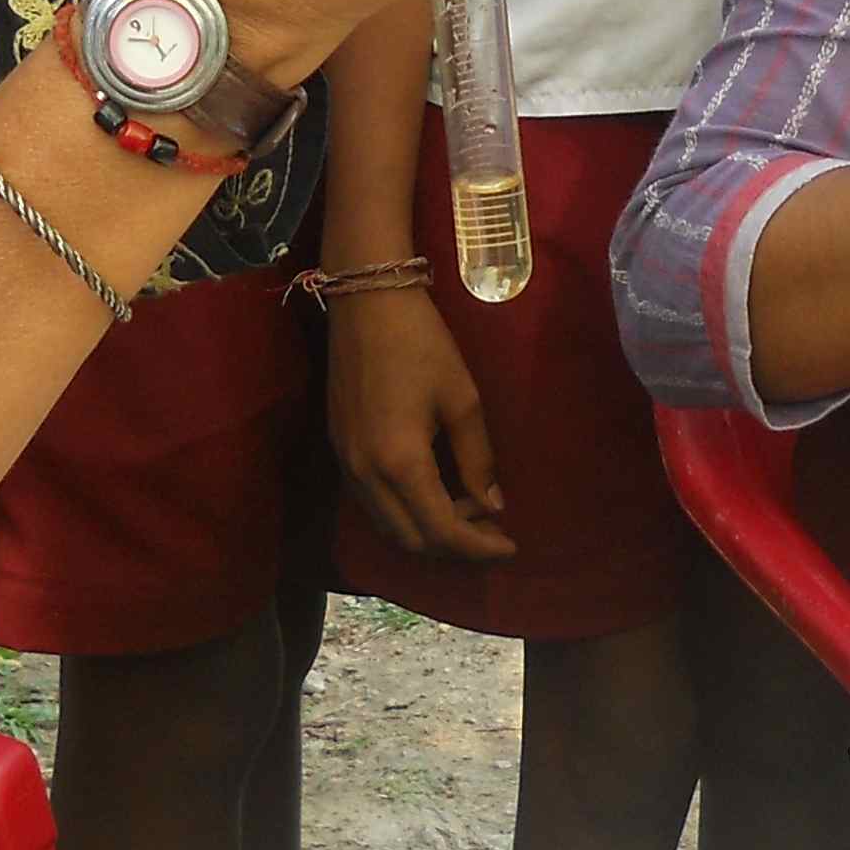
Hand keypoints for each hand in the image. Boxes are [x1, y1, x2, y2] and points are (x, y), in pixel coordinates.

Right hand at [330, 285, 514, 562]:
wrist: (366, 302)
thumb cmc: (422, 343)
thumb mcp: (462, 399)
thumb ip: (477, 458)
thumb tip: (492, 505)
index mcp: (400, 463)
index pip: (441, 531)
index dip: (478, 548)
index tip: (510, 547)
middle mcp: (366, 475)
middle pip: (411, 540)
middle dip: (454, 547)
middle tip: (491, 529)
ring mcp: (347, 465)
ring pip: (388, 527)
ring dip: (428, 532)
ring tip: (467, 510)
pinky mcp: (339, 451)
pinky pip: (372, 505)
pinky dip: (404, 513)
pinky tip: (433, 492)